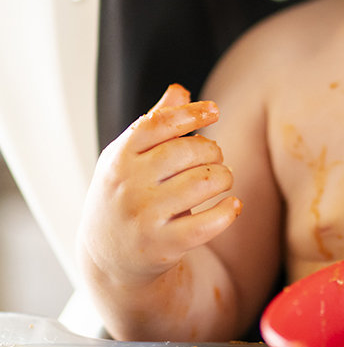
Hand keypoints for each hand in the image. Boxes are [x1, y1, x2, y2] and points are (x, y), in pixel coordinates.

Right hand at [80, 83, 240, 286]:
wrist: (108, 256)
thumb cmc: (127, 194)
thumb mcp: (129, 157)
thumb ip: (155, 122)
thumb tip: (179, 91)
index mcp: (119, 158)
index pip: (158, 124)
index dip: (191, 113)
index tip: (214, 111)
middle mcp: (128, 186)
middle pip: (186, 151)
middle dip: (212, 151)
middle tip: (215, 158)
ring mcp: (144, 217)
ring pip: (203, 183)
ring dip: (224, 178)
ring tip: (222, 180)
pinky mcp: (163, 246)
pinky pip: (208, 223)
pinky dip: (229, 210)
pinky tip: (232, 205)